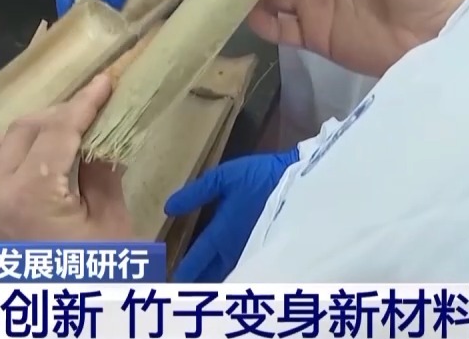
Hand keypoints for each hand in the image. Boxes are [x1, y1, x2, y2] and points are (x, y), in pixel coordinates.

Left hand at [0, 75, 133, 241]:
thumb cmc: (90, 282)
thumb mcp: (110, 228)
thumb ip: (103, 178)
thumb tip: (103, 143)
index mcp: (32, 194)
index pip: (59, 131)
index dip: (84, 103)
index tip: (104, 83)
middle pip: (22, 130)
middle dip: (56, 115)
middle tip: (87, 115)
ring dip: (21, 133)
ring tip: (51, 137)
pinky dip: (1, 158)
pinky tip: (26, 166)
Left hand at [163, 148, 299, 282]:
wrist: (299, 183)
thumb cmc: (259, 178)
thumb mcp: (224, 177)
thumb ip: (196, 193)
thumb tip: (168, 208)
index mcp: (220, 234)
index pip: (196, 260)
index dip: (183, 272)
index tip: (169, 284)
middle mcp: (233, 251)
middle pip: (211, 276)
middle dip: (197, 283)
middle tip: (180, 291)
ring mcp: (251, 255)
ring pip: (228, 277)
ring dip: (215, 283)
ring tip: (201, 290)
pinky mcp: (265, 253)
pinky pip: (244, 273)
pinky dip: (233, 278)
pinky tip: (229, 280)